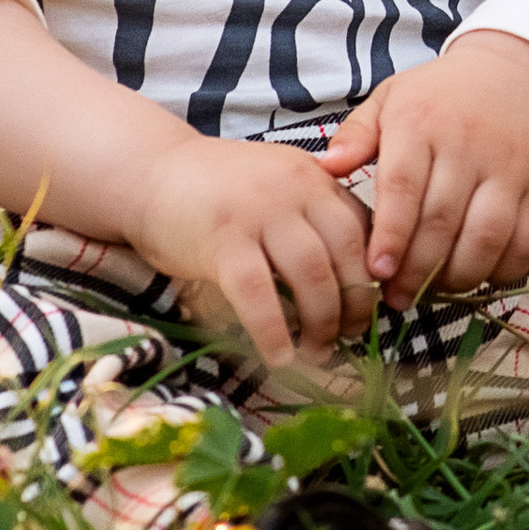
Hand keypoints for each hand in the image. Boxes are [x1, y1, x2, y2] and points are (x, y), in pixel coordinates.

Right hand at [129, 134, 377, 367]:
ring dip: (321, 322)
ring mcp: (259, 213)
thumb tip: (355, 278)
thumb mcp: (280, 188)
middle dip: (357, 303)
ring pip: (311, 274)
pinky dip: (273, 331)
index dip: (376, 274)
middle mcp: (296, 190)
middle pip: (347, 254)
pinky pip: (258, 294)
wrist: (152, 173)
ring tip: (319, 352)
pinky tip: (280, 357)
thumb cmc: (220, 191)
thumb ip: (315, 218)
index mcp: (317, 180)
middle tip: (353, 336)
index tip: (377, 307)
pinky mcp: (222, 241)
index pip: (365, 229)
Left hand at [320, 32, 528, 309]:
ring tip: (435, 290)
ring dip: (459, 275)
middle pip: (443, 220)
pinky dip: (504, 269)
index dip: (392, 236)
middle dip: (418, 270)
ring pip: (487, 235)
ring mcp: (510, 166)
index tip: (377, 271)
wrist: (514, 75)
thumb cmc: (438, 97)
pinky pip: (528, 239)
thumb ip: (355, 135)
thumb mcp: (390, 99)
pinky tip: (479, 277)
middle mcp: (469, 144)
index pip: (404, 187)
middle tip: (398, 297)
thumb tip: (325, 168)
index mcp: (422, 122)